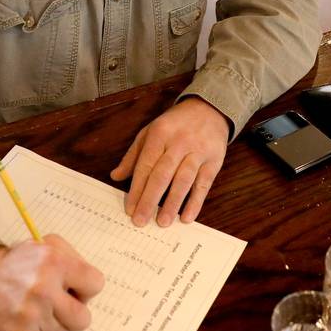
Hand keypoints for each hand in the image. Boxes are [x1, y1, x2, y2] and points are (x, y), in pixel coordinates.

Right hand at [0, 237, 104, 330]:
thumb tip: (88, 287)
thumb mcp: (47, 245)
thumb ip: (74, 259)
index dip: (86, 287)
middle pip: (83, 319)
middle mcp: (44, 290)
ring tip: (47, 314)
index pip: (95, 284)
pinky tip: (36, 323)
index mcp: (55, 263)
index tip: (75, 288)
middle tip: (63, 306)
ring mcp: (31, 315)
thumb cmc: (18, 262)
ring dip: (60, 326)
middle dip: (77, 313)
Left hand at [110, 97, 229, 226]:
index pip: (145, 166)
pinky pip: (203, 184)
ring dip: (172, 203)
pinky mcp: (214, 161)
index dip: (136, 189)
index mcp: (159, 135)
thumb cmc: (175, 125)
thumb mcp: (150, 132)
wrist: (209, 109)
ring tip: (163, 222)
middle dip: (150, 199)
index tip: (130, 209)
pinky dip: (195, 202)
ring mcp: (198, 152)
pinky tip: (187, 217)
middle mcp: (179, 143)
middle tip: (141, 221)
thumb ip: (133, 156)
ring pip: (183, 180)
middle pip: (162, 174)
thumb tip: (115, 176)